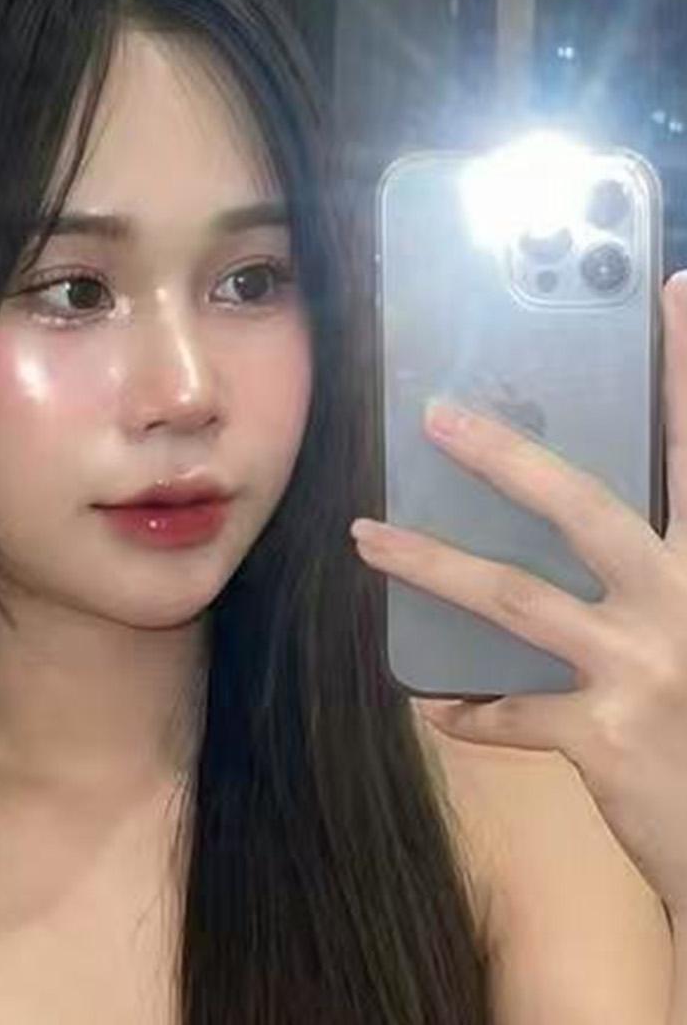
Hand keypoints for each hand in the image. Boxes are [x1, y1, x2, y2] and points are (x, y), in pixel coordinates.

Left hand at [350, 271, 686, 916]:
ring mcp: (646, 669)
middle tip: (435, 413)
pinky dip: (473, 709)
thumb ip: (664, 577)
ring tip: (367, 539)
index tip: (673, 286)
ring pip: (516, 601)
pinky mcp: (608, 737)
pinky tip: (442, 707)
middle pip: (587, 509)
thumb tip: (597, 539)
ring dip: (432, 565)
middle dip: (507, 455)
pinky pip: (512, 712)